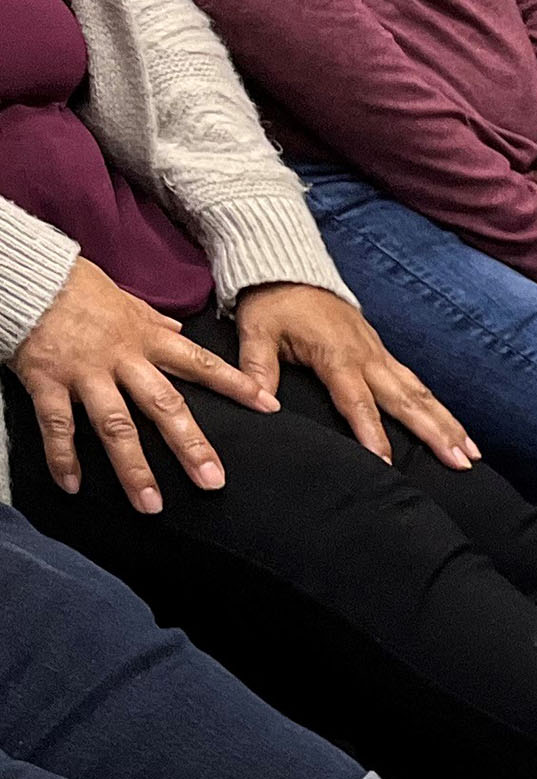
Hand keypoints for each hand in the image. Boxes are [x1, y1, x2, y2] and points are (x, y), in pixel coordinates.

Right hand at [9, 258, 259, 511]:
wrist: (25, 274)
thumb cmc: (75, 285)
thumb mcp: (123, 297)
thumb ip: (152, 320)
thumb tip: (177, 329)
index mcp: (146, 337)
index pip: (200, 363)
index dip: (236, 384)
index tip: (269, 407)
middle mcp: (121, 358)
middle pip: (164, 406)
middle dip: (191, 446)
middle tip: (213, 482)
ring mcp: (84, 372)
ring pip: (115, 426)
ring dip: (134, 468)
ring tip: (151, 504)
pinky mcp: (46, 380)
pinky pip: (57, 425)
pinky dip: (63, 457)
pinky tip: (73, 486)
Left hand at [232, 283, 475, 472]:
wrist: (288, 269)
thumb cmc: (272, 304)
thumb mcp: (256, 332)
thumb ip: (258, 368)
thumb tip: (259, 404)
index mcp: (337, 356)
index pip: (358, 403)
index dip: (372, 434)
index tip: (387, 464)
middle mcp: (368, 358)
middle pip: (408, 401)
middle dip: (437, 434)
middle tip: (461, 463)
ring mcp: (379, 355)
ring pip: (421, 394)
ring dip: (448, 424)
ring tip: (471, 454)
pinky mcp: (382, 353)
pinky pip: (416, 384)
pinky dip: (438, 408)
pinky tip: (454, 428)